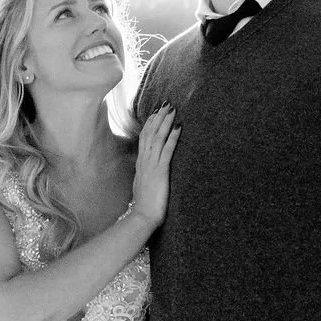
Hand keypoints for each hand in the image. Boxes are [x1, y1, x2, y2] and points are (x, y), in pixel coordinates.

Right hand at [128, 105, 180, 225]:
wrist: (142, 217)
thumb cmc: (144, 206)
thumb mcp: (143, 187)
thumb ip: (146, 177)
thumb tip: (148, 173)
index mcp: (141, 164)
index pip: (144, 139)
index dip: (150, 124)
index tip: (156, 113)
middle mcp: (145, 161)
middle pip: (150, 133)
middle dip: (158, 118)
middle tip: (166, 104)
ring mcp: (152, 165)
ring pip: (158, 138)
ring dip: (166, 122)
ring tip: (173, 109)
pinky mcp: (160, 171)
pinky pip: (167, 150)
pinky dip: (173, 137)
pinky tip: (179, 127)